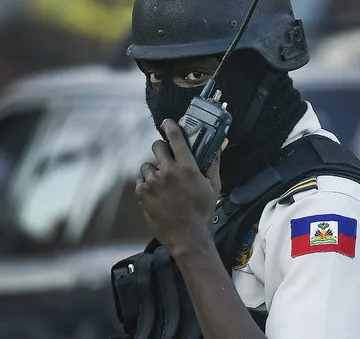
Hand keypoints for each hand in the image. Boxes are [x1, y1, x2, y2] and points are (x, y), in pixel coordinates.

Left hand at [136, 119, 222, 255]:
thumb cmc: (202, 212)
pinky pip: (141, 181)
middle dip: (161, 149)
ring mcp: (153, 182)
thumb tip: (217, 149)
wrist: (186, 236)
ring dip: (154, 171)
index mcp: (187, 167)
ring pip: (147, 165)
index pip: (176, 138)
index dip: (170, 126)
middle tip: (165, 158)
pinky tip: (156, 194)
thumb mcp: (214, 187)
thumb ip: (214, 165)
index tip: (167, 122)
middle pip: (157, 146)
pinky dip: (147, 185)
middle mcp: (168, 171)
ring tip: (162, 183)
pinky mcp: (142, 193)